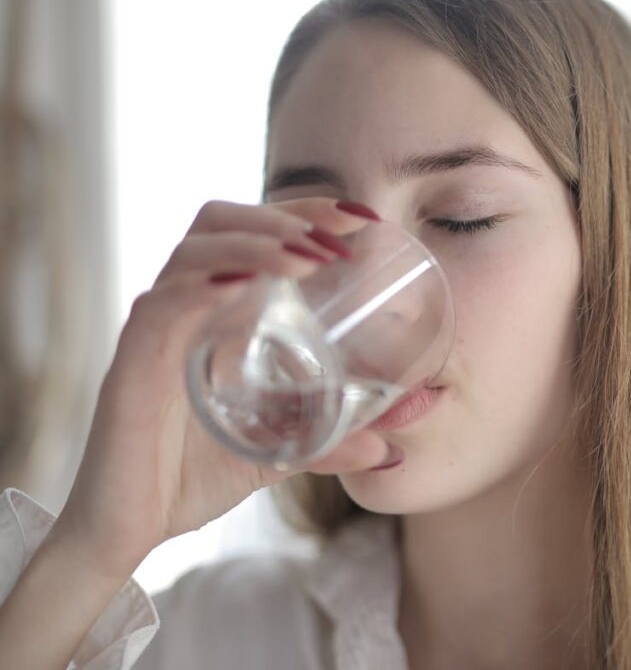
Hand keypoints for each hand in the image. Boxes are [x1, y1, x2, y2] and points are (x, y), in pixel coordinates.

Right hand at [52, 197, 389, 578]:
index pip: (254, 236)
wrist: (129, 530)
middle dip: (285, 215)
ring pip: (195, 252)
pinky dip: (203, 287)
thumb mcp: (277, 455)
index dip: (303, 214)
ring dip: (255, 243)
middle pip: (223, 223)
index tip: (361, 218)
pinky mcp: (132, 363)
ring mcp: (157, 330)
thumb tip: (388, 451)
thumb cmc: (190, 479)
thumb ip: (328, 446)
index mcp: (217, 315)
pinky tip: (243, 286)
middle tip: (340, 231)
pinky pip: (162, 307)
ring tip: (308, 257)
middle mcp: (185, 309)